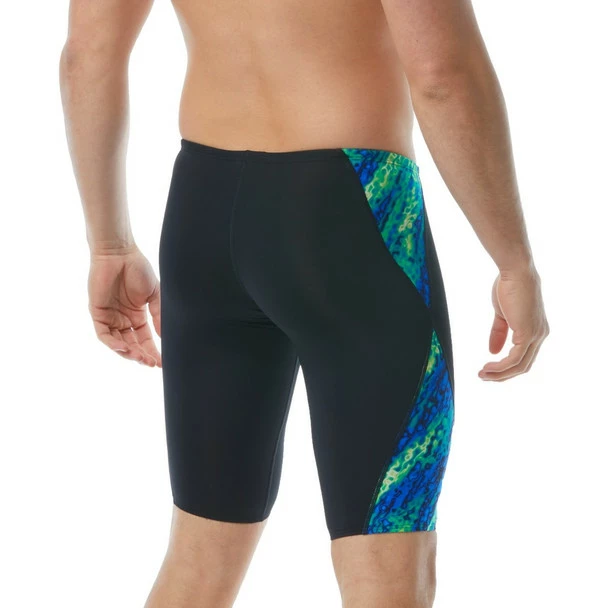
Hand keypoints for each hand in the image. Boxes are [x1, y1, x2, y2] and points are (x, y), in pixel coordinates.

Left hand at [88, 245, 161, 366]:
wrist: (120, 253)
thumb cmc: (138, 269)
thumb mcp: (154, 295)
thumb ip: (159, 315)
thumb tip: (165, 337)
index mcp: (137, 316)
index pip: (145, 340)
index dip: (153, 352)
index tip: (163, 363)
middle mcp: (123, 320)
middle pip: (133, 345)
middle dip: (143, 356)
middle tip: (153, 363)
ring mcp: (110, 318)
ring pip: (118, 343)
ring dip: (129, 353)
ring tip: (141, 358)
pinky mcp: (98, 313)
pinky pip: (104, 334)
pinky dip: (114, 343)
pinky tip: (125, 348)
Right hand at [479, 266, 548, 380]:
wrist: (515, 272)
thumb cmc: (509, 286)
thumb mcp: (502, 314)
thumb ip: (499, 333)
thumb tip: (493, 352)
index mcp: (535, 330)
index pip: (524, 357)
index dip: (506, 367)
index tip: (488, 369)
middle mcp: (540, 335)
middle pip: (523, 366)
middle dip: (503, 375)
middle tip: (484, 377)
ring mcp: (536, 335)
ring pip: (520, 366)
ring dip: (500, 374)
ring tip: (482, 375)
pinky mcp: (528, 334)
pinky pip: (515, 359)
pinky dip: (501, 366)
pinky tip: (488, 367)